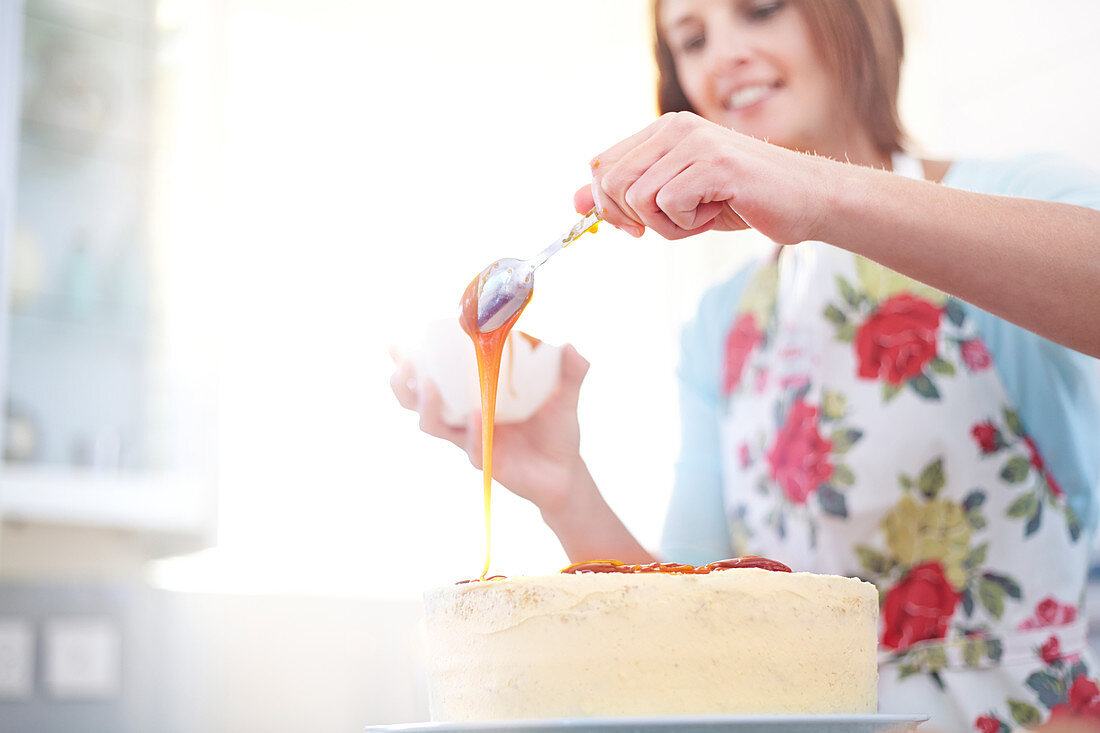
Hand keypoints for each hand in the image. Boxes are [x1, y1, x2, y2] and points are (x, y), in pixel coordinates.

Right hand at [390, 345, 591, 515]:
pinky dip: (471, 431)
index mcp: (473, 393)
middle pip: (416, 401)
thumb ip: (570, 371)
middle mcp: (464, 416)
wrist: (566, 473)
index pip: (433, 374)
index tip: (394, 344)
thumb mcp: (564, 396)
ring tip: (429, 384)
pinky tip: (476, 415)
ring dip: (427, 404)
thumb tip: (571, 346)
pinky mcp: (486, 461)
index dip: (409, 361)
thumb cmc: (556, 430)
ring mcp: (471, 439)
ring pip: (433, 424)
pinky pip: (471, 446)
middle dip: (403, 382)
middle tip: (406, 363)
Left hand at [575, 111, 831, 243]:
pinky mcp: (714, 164)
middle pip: (612, 182)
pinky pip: (668, 204)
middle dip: (632, 218)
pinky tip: (717, 212)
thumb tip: (575, 203)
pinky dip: (688, 224)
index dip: (607, 204)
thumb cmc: (741, 200)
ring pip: (639, 197)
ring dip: (666, 225)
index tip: (634, 226)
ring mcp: (696, 143)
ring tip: (701, 215)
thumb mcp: (675, 199)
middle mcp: (676, 128)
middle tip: (673, 223)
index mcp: (663, 130)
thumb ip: (627, 196)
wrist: (806, 201)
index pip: (601, 166)